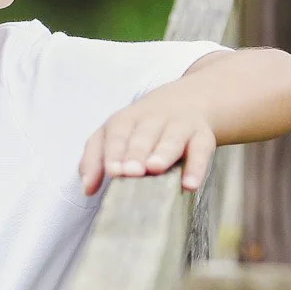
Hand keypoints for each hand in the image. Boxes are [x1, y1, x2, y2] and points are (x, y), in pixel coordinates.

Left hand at [79, 102, 217, 196]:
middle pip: (144, 135)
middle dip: (137, 153)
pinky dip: (197, 168)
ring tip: (155, 168)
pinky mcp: (202, 137)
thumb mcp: (114, 135)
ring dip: (163, 153)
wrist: (188, 100)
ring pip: (172, 138)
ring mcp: (180, 126)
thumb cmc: (141, 128)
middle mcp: (154, 119)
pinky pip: (201, 151)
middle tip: (131, 171)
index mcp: (128, 119)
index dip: (115, 151)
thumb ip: (95, 159)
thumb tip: (87, 189)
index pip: (118, 132)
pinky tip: (190, 185)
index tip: (112, 170)